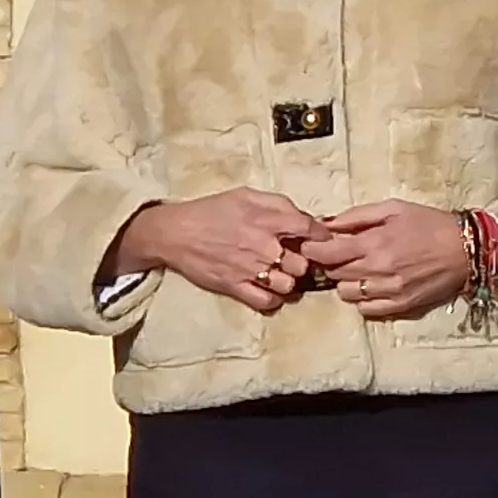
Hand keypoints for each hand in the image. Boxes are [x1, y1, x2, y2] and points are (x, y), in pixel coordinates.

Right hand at [115, 188, 318, 312]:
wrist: (175, 232)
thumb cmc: (211, 210)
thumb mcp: (245, 195)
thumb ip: (278, 204)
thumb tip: (305, 218)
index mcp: (266, 219)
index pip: (309, 230)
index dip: (320, 237)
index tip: (322, 241)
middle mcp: (261, 246)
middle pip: (302, 263)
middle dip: (302, 261)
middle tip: (294, 258)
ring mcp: (249, 269)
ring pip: (288, 285)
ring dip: (288, 281)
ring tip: (280, 274)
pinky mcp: (235, 287)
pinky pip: (267, 302)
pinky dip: (273, 298)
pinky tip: (268, 288)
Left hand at [299, 201, 472, 320]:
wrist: (466, 249)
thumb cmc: (430, 224)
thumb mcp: (394, 208)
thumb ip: (357, 216)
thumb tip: (326, 223)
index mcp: (375, 243)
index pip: (327, 253)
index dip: (313, 250)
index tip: (311, 245)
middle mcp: (378, 270)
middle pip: (334, 273)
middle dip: (329, 263)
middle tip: (336, 254)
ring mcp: (389, 291)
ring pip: (347, 293)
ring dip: (345, 281)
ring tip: (356, 270)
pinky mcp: (401, 305)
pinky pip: (367, 310)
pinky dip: (362, 299)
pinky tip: (370, 285)